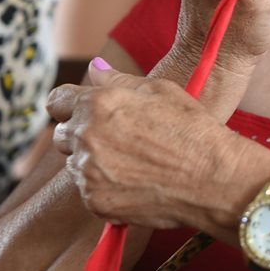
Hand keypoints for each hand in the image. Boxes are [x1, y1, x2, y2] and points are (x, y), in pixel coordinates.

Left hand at [49, 65, 269, 231]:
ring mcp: (88, 173)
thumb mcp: (160, 91)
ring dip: (94, 161)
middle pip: (61, 136)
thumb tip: (94, 68)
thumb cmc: (192, 129)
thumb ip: (118, 80)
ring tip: (133, 162)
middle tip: (117, 139)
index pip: (56, 101)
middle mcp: (86, 137)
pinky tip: (135, 182)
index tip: (79, 111)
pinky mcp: (95, 202)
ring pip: (75, 165)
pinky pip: (89, 191)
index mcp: (98, 104)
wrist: (212, 178)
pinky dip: (106, 187)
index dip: (68, 105)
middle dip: (81, 134)